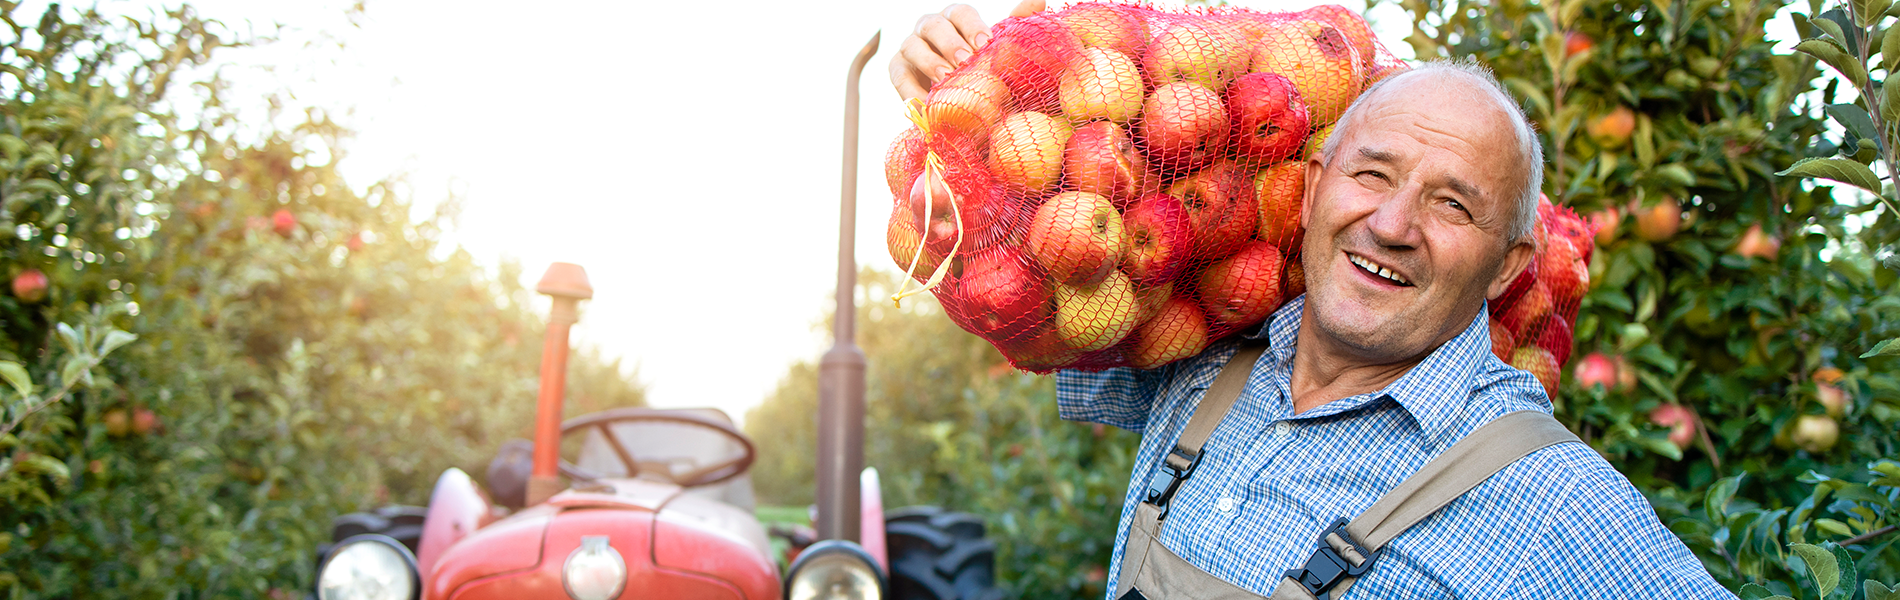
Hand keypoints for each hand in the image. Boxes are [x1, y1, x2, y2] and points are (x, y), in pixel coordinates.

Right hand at [889, 0, 1045, 101]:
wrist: (958, 98)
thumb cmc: (980, 68)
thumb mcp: (998, 49)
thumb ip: (1016, 25)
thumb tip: (1038, 1)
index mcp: (955, 18)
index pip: (960, 12)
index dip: (972, 25)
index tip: (985, 44)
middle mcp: (929, 27)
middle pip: (933, 25)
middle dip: (948, 42)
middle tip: (964, 62)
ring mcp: (910, 47)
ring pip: (911, 46)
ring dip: (928, 62)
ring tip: (943, 79)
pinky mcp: (897, 70)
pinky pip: (899, 76)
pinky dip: (910, 90)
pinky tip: (925, 103)